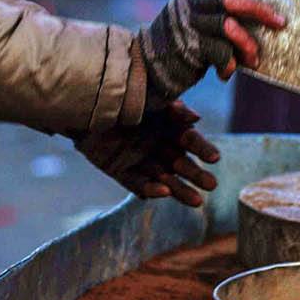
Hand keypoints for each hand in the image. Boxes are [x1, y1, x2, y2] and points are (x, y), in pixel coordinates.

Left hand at [72, 100, 220, 206]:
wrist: (84, 103)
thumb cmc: (122, 97)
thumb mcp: (151, 99)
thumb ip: (173, 109)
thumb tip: (197, 119)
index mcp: (166, 129)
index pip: (190, 141)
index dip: (202, 149)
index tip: (215, 158)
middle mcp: (156, 147)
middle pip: (180, 164)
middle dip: (196, 175)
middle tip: (212, 185)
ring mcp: (139, 160)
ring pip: (163, 178)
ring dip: (180, 190)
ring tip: (197, 202)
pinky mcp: (121, 172)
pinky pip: (137, 183)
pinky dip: (150, 189)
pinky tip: (163, 193)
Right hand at [138, 0, 285, 98]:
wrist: (146, 67)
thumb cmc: (178, 44)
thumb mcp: (191, 20)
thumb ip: (213, 14)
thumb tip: (254, 15)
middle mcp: (193, 8)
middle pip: (232, 1)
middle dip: (259, 10)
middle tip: (281, 21)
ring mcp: (191, 27)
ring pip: (229, 27)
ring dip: (248, 44)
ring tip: (255, 59)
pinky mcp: (191, 48)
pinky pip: (221, 53)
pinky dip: (229, 65)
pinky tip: (228, 73)